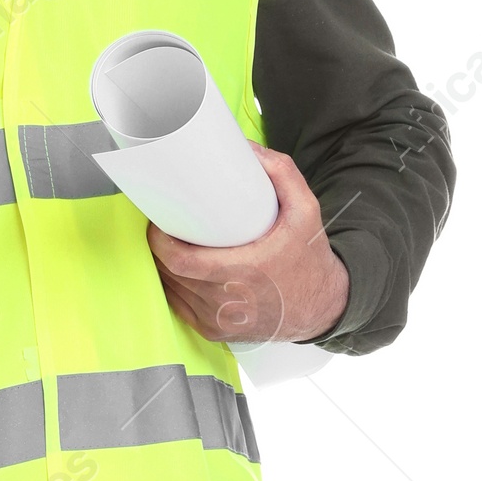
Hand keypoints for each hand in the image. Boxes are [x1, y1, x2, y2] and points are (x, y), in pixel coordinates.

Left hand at [148, 148, 349, 345]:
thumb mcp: (305, 211)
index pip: (181, 262)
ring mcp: (219, 321)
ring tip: (171, 244)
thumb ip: (282, 174)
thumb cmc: (309, 258)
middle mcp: (228, 303)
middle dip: (161, 248)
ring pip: (172, 290)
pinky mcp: (215, 332)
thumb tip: (247, 147)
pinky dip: (175, 288)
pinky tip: (179, 272)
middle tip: (165, 225)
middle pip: (171, 273)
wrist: (323, 306)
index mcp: (245, 272)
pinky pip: (180, 308)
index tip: (158, 222)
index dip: (160, 242)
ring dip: (165, 268)